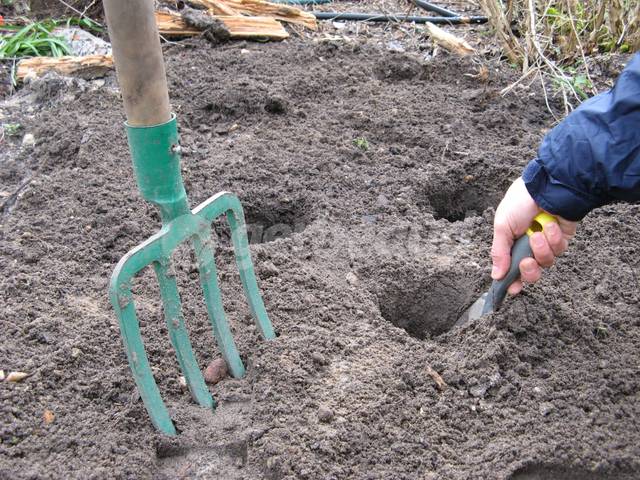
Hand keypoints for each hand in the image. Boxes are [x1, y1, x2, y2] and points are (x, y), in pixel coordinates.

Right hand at [491, 177, 576, 293]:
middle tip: (527, 261)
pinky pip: (559, 249)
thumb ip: (499, 253)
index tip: (512, 289)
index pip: (511, 268)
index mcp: (511, 242)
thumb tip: (496, 276)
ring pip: (546, 262)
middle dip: (529, 270)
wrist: (547, 187)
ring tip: (539, 233)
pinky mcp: (562, 238)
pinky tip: (551, 225)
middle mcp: (528, 245)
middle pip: (530, 272)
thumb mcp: (502, 226)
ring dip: (542, 249)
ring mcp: (546, 243)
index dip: (512, 280)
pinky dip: (554, 238)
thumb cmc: (520, 202)